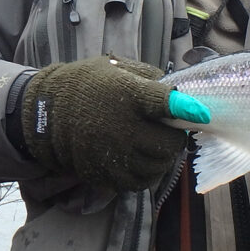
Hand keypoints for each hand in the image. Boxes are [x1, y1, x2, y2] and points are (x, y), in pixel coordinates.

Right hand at [20, 56, 207, 190]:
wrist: (47, 114)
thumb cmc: (88, 87)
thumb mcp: (116, 69)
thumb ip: (150, 79)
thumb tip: (179, 93)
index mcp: (129, 96)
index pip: (163, 104)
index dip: (185, 109)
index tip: (202, 113)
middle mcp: (123, 128)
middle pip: (169, 143)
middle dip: (174, 137)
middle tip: (168, 130)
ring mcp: (115, 155)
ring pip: (159, 165)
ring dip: (163, 157)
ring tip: (153, 144)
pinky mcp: (107, 175)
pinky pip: (141, 182)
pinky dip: (148, 172)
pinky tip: (141, 159)